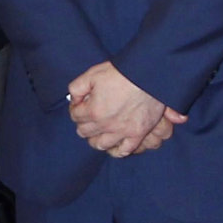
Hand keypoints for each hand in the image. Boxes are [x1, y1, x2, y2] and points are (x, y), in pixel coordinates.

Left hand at [68, 62, 186, 156]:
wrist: (149, 74)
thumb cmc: (122, 72)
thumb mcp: (92, 74)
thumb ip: (77, 88)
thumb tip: (73, 100)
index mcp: (93, 110)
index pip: (75, 116)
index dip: (75, 108)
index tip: (80, 104)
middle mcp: (106, 125)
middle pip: (84, 131)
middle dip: (83, 122)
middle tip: (88, 115)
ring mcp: (122, 132)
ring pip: (100, 144)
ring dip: (95, 138)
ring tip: (98, 130)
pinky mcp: (137, 134)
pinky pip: (124, 150)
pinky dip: (116, 150)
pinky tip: (113, 143)